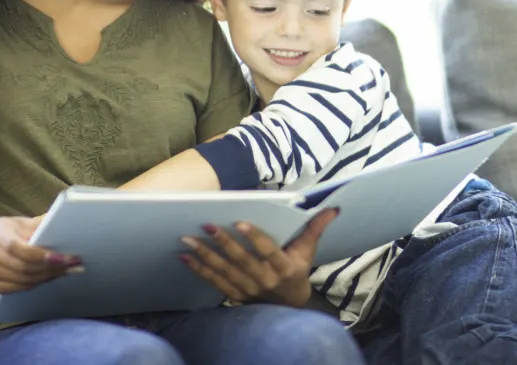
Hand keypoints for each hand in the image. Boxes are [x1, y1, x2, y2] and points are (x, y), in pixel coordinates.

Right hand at [0, 216, 81, 293]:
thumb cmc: (15, 230)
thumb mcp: (26, 222)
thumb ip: (43, 224)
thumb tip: (66, 222)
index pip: (16, 247)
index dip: (40, 255)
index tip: (64, 257)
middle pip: (21, 266)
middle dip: (51, 268)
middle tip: (74, 266)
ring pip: (21, 279)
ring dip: (47, 277)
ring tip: (69, 271)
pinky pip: (16, 289)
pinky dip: (36, 284)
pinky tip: (52, 277)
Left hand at [179, 208, 338, 307]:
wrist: (287, 307)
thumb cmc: (297, 272)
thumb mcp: (308, 251)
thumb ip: (315, 228)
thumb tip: (332, 208)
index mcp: (284, 267)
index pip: (268, 250)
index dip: (254, 237)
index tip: (240, 222)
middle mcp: (264, 279)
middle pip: (242, 260)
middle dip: (223, 243)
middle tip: (207, 226)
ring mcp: (247, 289)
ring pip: (224, 270)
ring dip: (205, 255)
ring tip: (188, 239)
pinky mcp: (234, 294)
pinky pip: (214, 281)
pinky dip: (198, 269)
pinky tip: (185, 257)